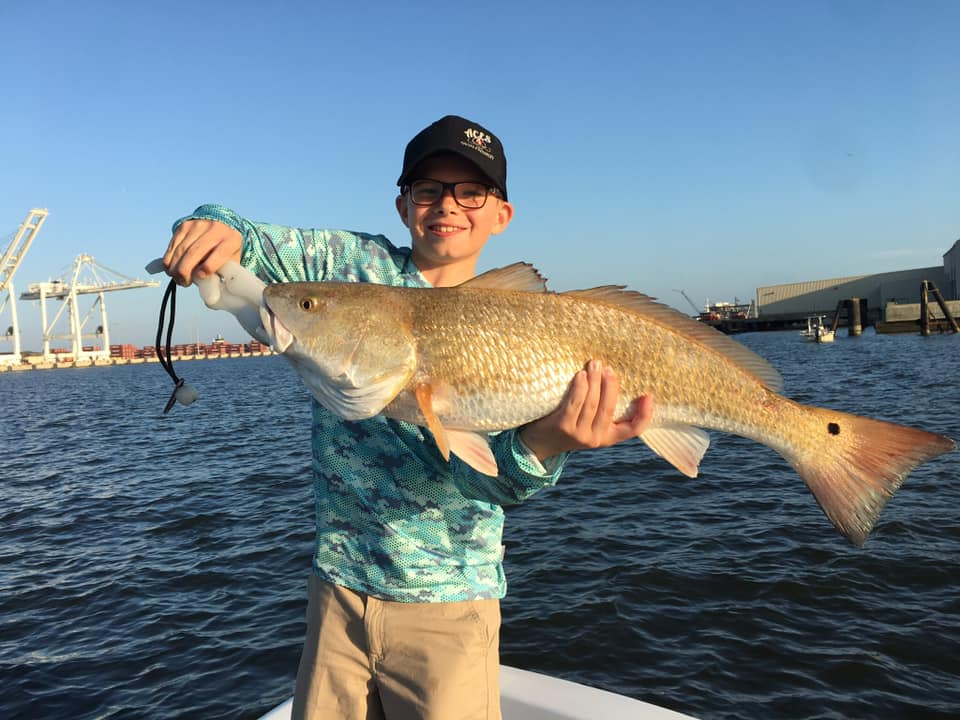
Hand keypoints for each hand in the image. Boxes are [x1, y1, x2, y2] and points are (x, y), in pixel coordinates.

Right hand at [162, 219, 241, 285]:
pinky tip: (171, 269)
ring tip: (178, 279)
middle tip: (184, 283)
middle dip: (185, 272)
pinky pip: (172, 246)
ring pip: (180, 250)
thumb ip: (224, 276)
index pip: (219, 254)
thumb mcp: (231, 259)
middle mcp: (214, 230)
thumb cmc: (226, 247)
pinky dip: (169, 260)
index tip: (200, 277)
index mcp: (230, 240)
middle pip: (194, 253)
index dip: (207, 268)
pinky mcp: (184, 226)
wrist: (221, 222)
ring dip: (175, 268)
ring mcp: (197, 226)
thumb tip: (211, 299)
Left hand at [519, 360, 653, 462]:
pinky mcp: (563, 427)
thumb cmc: (566, 424)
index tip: (648, 395)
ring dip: (595, 382)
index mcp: (608, 437)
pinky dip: (580, 387)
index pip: (634, 429)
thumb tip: (614, 376)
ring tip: (594, 365)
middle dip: (611, 386)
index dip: (645, 413)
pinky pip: (575, 403)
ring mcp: (579, 434)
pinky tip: (580, 375)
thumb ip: (602, 407)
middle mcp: (596, 438)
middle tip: (609, 368)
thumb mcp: (588, 421)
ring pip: (593, 404)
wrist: (537, 442)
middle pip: (610, 409)